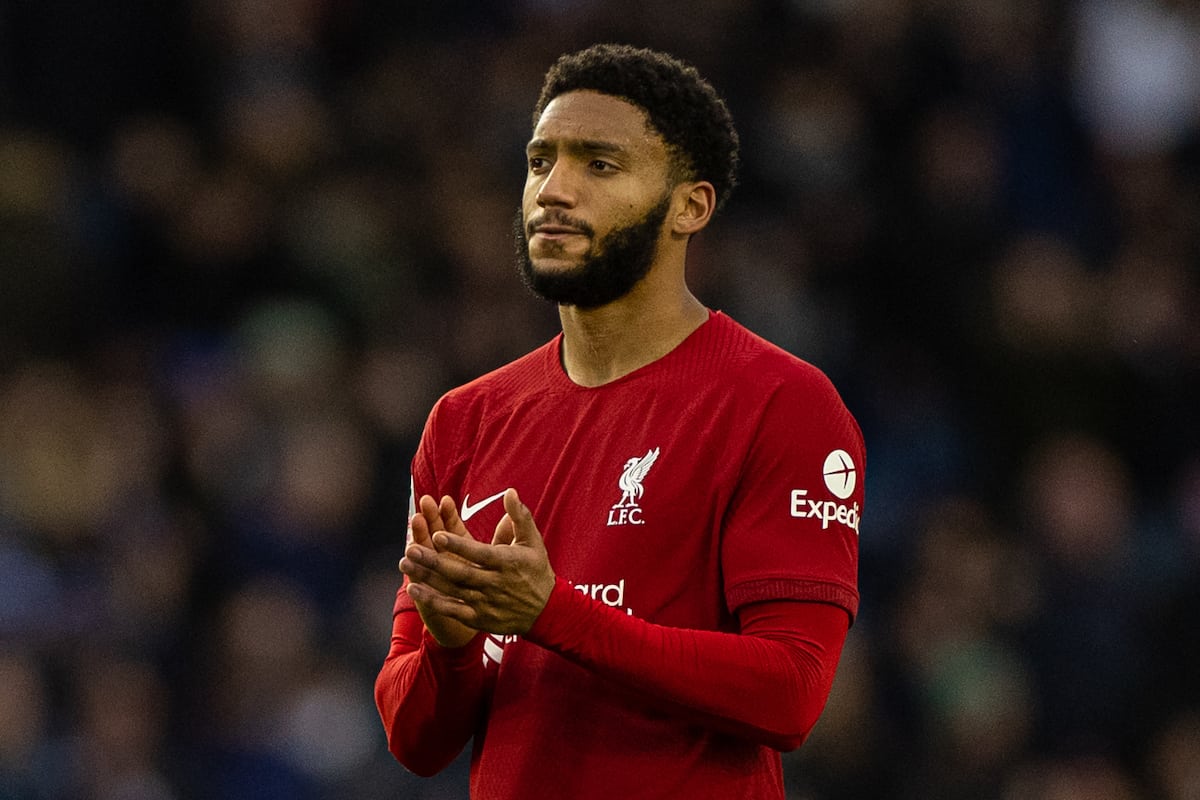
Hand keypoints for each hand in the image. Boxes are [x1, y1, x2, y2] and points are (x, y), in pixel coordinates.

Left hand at [400, 489, 555, 635]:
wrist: (546, 611)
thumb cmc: (536, 570)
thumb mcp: (532, 541)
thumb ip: (520, 516)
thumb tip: (510, 492)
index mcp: (506, 563)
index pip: (478, 553)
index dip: (458, 545)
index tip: (437, 534)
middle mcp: (494, 584)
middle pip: (460, 572)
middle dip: (434, 561)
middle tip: (411, 549)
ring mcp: (485, 603)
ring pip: (451, 589)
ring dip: (427, 577)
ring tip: (405, 564)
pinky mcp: (478, 618)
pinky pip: (452, 610)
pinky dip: (432, 600)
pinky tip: (414, 588)